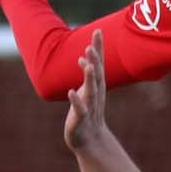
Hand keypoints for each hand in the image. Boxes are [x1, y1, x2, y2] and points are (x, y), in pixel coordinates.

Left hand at [60, 32, 109, 153]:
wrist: (91, 140)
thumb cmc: (88, 111)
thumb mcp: (89, 90)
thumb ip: (89, 73)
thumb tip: (86, 56)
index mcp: (97, 86)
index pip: (99, 64)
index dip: (99, 48)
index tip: (98, 31)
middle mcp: (95, 94)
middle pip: (97, 74)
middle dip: (95, 60)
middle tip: (91, 45)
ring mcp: (90, 107)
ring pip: (91, 91)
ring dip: (89, 78)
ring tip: (87, 64)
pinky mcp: (81, 120)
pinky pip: (80, 110)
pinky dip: (76, 101)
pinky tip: (71, 92)